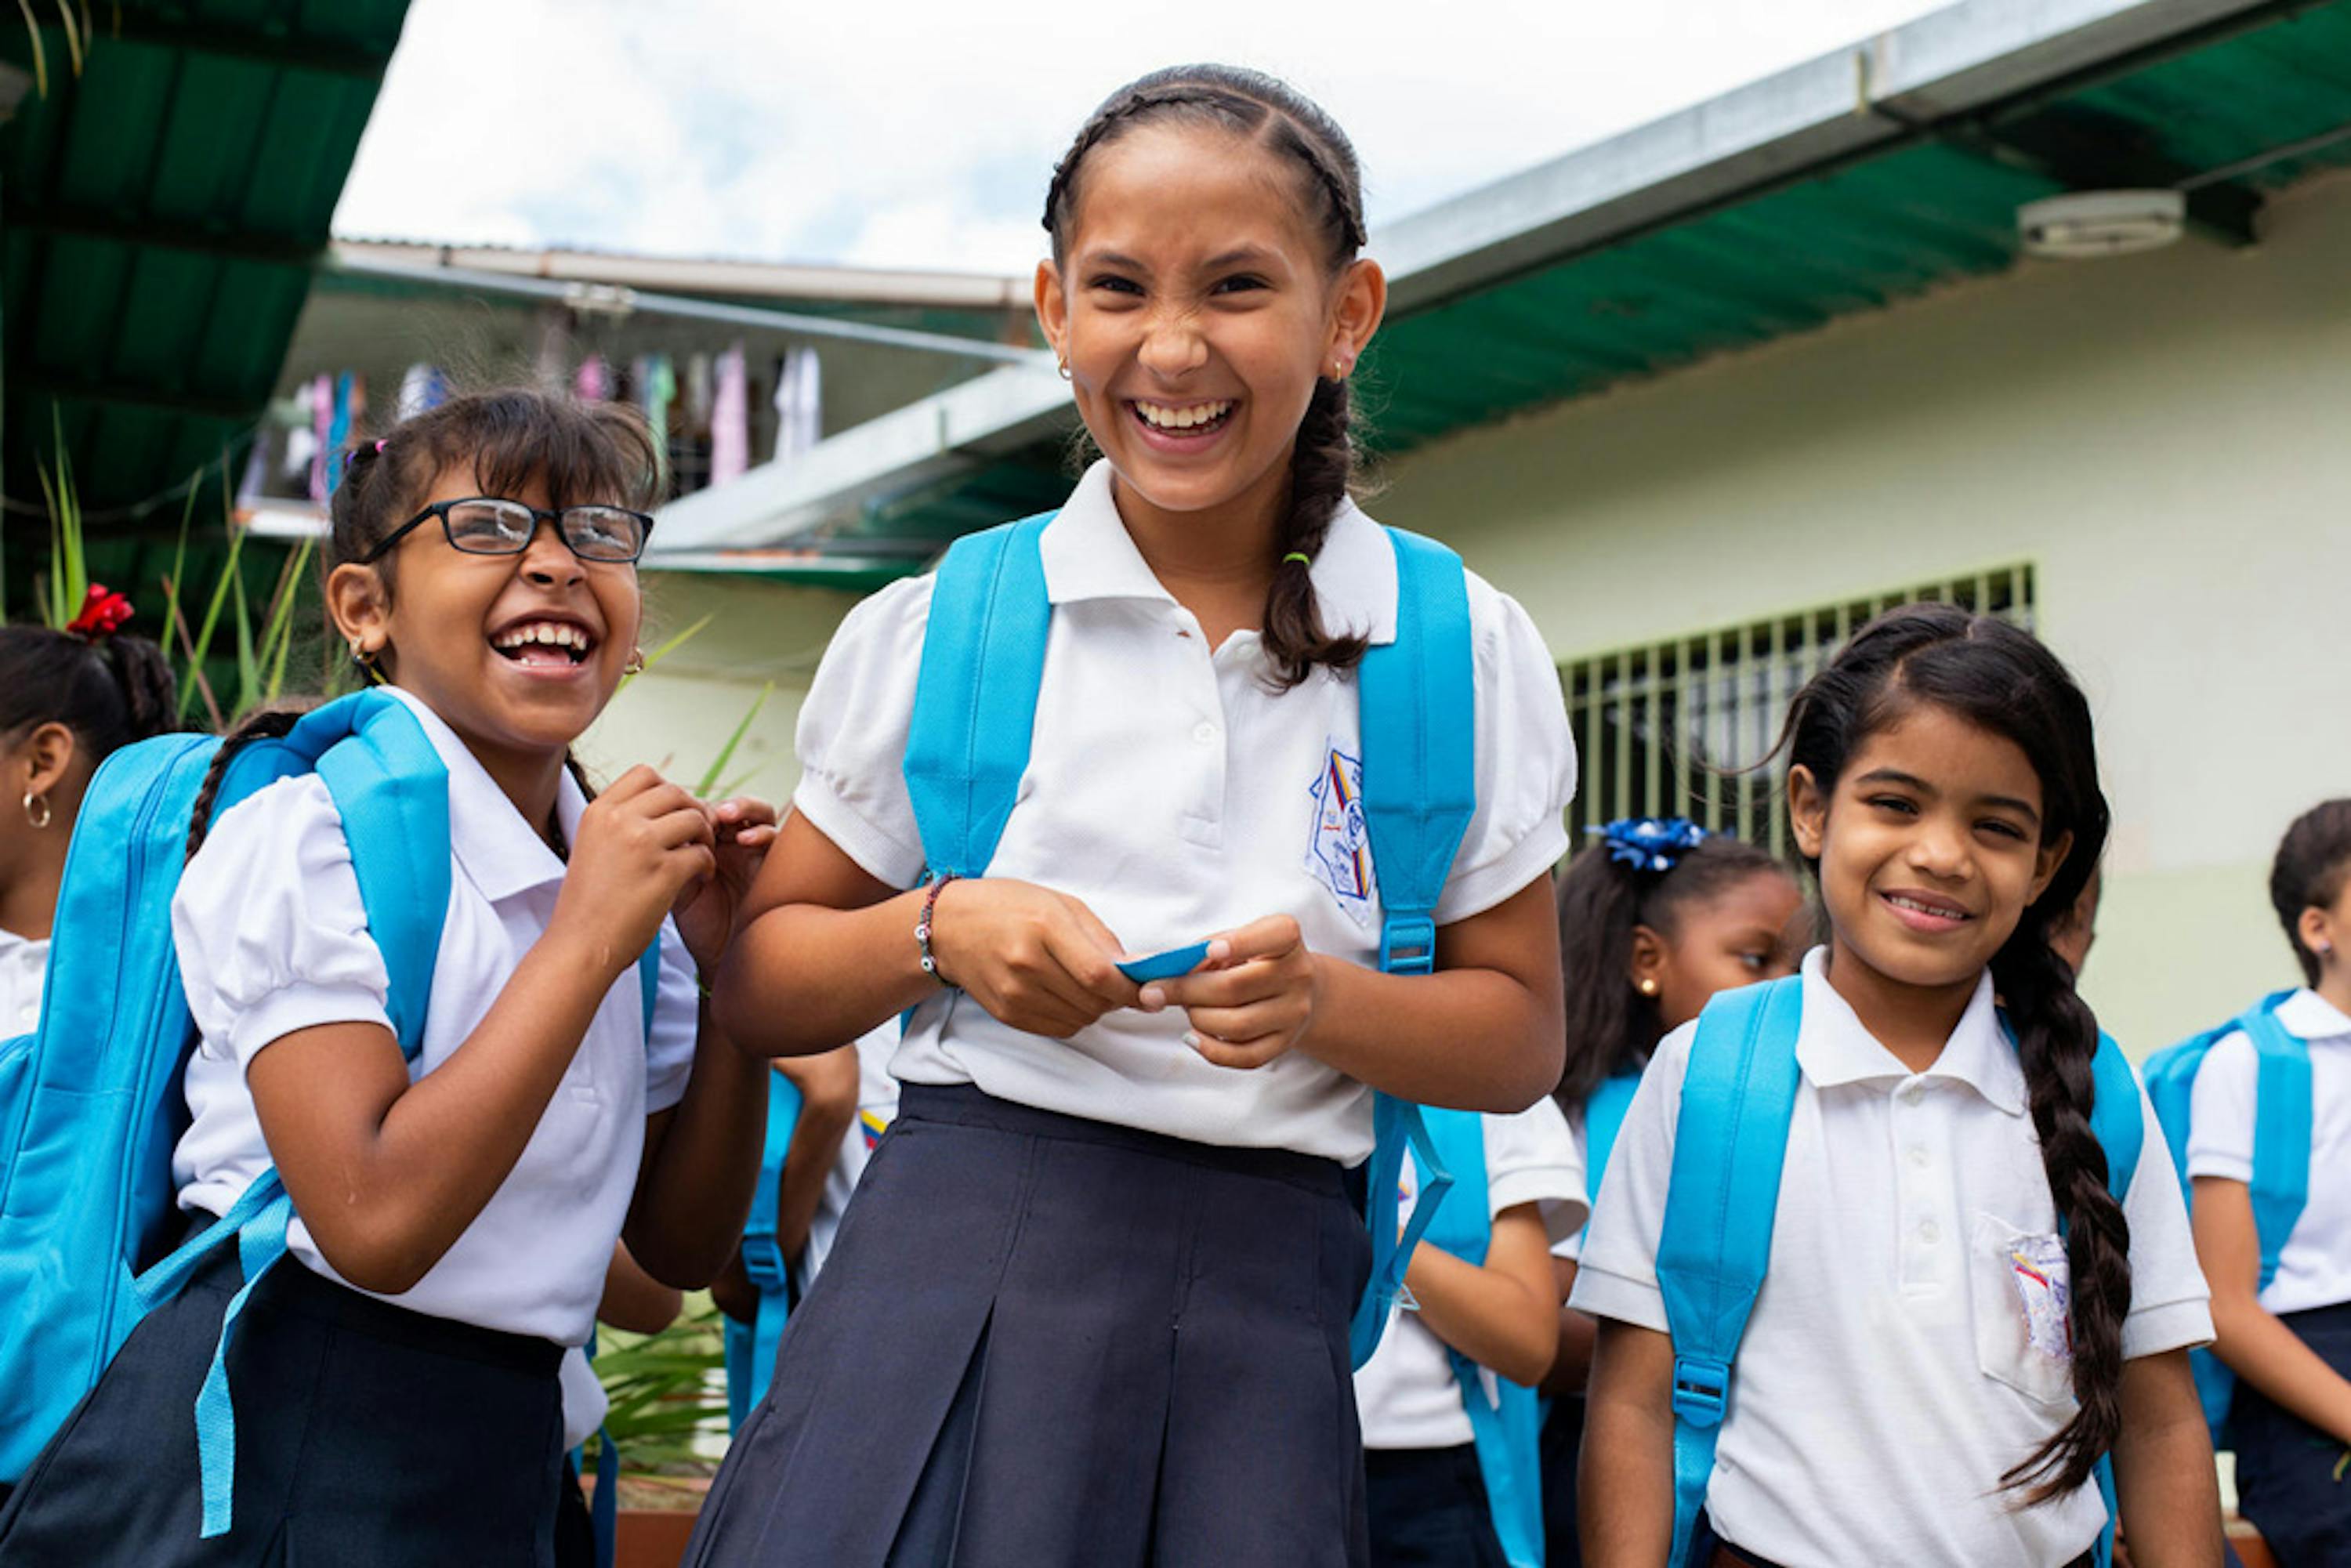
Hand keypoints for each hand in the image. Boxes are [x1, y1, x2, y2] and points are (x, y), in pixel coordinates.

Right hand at [551, 766, 714, 980]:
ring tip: (700, 856)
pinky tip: (700, 879)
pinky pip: (702, 853)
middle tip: (696, 836)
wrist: (580, 945)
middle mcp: (619, 820)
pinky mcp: (663, 871)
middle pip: (675, 792)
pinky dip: (707, 865)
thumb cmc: (589, 903)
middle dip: (692, 811)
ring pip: (694, 818)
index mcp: (598, 811)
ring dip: (705, 836)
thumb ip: (621, 823)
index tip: (672, 816)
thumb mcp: (593, 847)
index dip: (668, 791)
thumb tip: (665, 804)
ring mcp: (641, 843)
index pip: (645, 774)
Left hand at [670, 795, 780, 971]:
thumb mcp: (675, 885)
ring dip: (745, 808)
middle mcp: (734, 844)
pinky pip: (777, 839)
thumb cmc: (697, 926)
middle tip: (705, 811)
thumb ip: (673, 855)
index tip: (678, 814)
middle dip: (719, 802)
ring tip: (726, 816)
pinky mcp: (773, 867)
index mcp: (708, 844)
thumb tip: (659, 823)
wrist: (720, 958)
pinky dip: (763, 832)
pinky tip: (745, 839)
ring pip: (760, 813)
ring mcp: (756, 853)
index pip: (705, 810)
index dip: (694, 806)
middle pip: (733, 804)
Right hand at [924, 878, 1137, 1038]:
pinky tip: (1064, 995)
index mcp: (1044, 927)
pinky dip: (1073, 1016)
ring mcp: (1014, 993)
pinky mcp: (1007, 1014)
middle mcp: (1027, 964)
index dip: (1130, 989)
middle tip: (1115, 982)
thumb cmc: (1008, 906)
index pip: (1099, 975)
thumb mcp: (1060, 903)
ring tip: (1084, 984)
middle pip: (1093, 1001)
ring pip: (1080, 1019)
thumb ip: (1102, 938)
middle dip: (1115, 998)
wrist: (948, 927)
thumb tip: (1138, 970)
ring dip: (1094, 1008)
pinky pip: (1059, 1028)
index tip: (1148, 991)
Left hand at [1144, 915, 1321, 1069]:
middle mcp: (1298, 975)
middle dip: (1186, 991)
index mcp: (1286, 938)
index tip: (1209, 950)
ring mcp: (1294, 1013)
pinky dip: (1211, 1051)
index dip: (1240, 942)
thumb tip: (1142, 966)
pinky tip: (1193, 1038)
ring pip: (1236, 1025)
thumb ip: (1194, 952)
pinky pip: (1245, 1057)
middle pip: (1235, 987)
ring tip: (1188, 1009)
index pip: (1274, 935)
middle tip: (1155, 991)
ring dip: (1197, 1019)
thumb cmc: (1249, 960)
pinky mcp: (1285, 1043)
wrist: (1293, 989)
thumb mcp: (1229, 942)